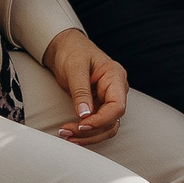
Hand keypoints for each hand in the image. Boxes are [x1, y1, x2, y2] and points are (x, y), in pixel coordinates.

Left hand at [39, 28, 129, 143]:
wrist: (65, 47)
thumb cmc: (72, 51)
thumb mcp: (74, 68)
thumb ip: (80, 91)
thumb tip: (84, 115)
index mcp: (115, 77)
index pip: (117, 107)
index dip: (101, 121)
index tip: (81, 125)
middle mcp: (116, 90)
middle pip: (112, 121)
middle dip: (90, 131)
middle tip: (67, 132)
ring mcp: (108, 99)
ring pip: (106, 127)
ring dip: (88, 136)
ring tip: (66, 135)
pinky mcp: (99, 106)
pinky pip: (97, 125)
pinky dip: (85, 132)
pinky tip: (72, 134)